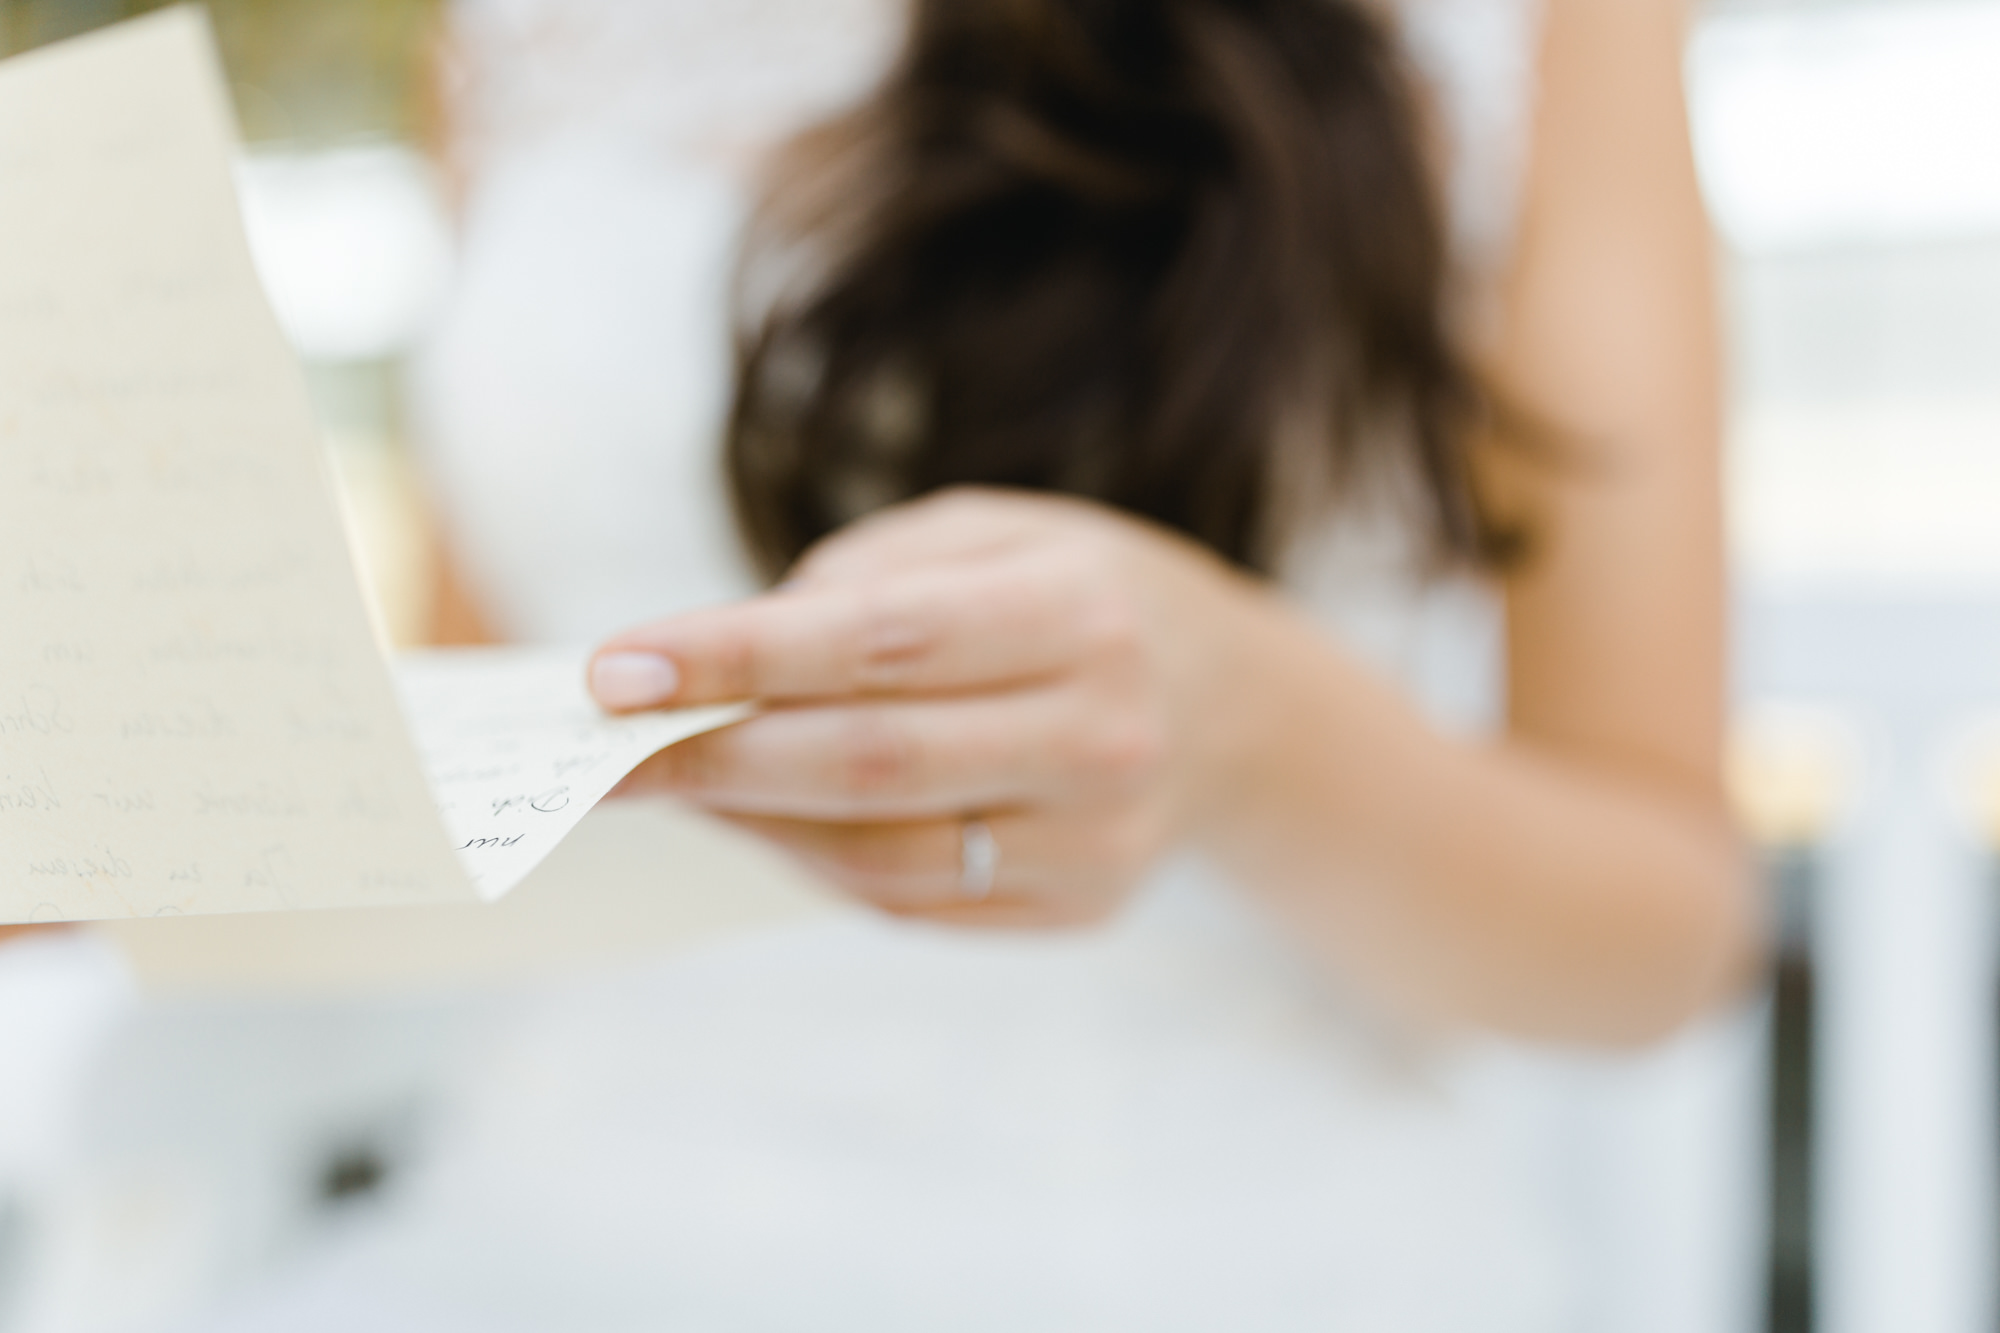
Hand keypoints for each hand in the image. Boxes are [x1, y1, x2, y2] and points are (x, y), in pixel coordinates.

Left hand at [589, 489, 1273, 926]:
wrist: (1229, 705)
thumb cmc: (1078, 594)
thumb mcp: (992, 533)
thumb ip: (864, 582)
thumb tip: (716, 669)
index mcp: (1081, 614)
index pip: (880, 645)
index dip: (736, 660)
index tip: (614, 672)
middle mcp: (1102, 735)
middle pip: (870, 765)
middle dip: (711, 761)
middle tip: (599, 754)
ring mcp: (1099, 841)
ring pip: (879, 856)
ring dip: (749, 823)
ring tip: (665, 783)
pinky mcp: (1079, 908)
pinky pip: (910, 903)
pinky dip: (812, 861)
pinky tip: (757, 819)